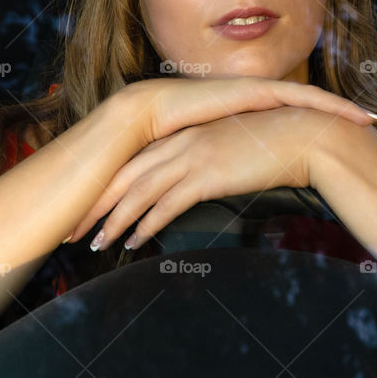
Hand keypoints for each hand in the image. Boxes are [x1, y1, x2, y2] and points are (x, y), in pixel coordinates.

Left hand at [67, 105, 351, 250]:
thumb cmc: (271, 146)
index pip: (130, 161)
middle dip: (95, 205)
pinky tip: (132, 242)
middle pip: (124, 175)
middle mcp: (179, 141)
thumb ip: (203, 162)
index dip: (105, 186)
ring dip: (114, 221)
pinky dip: (144, 226)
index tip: (88, 207)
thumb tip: (189, 183)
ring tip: (97, 245)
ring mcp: (190, 155)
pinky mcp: (206, 173)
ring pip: (138, 192)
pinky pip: (165, 204)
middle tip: (74, 229)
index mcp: (181, 133)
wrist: (302, 137)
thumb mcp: (228, 150)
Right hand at [118, 76, 376, 147]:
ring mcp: (257, 91)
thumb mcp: (206, 149)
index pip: (289, 111)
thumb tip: (233, 177)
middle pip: (307, 102)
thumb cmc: (170, 135)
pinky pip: (299, 97)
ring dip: (340, 108)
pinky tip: (345, 114)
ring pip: (310, 97)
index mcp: (246, 107)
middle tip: (373, 121)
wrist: (149, 114)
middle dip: (339, 111)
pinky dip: (326, 104)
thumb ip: (222, 157)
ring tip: (370, 120)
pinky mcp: (255, 91)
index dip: (317, 116)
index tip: (341, 127)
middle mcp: (256, 95)